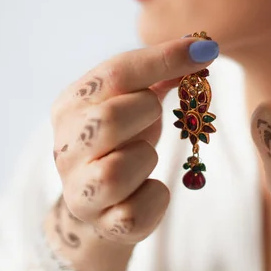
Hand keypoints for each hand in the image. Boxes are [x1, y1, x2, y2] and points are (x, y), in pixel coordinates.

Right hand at [50, 37, 218, 243]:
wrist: (101, 198)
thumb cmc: (121, 139)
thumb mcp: (132, 100)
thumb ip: (157, 74)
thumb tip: (200, 47)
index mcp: (70, 105)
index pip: (114, 74)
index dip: (164, 59)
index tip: (205, 50)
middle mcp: (65, 146)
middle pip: (109, 119)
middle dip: (145, 114)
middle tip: (153, 116)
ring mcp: (79, 188)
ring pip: (116, 171)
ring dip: (145, 159)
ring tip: (143, 157)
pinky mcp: (101, 222)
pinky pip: (136, 212)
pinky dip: (154, 197)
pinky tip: (149, 187)